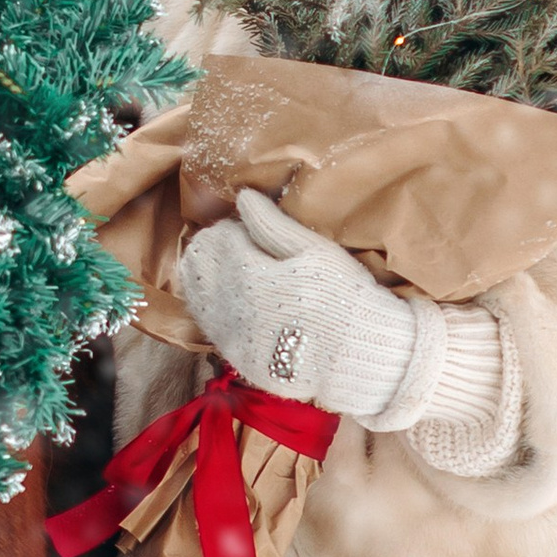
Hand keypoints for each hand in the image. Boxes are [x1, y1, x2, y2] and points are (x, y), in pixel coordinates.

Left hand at [177, 189, 423, 422]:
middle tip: (236, 245)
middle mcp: (231, 307)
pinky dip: (212, 307)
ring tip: (232, 269)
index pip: (218, 238)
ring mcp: (231, 336)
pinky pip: (210, 327)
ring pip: (197, 297)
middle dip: (213, 249)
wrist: (360, 355)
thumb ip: (272, 224)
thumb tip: (242, 198)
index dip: (230, 226)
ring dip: (207, 277)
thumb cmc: (343, 295)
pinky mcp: (238, 358)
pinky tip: (233, 301)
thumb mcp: (314, 251)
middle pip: (199, 266)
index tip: (245, 225)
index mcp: (248, 274)